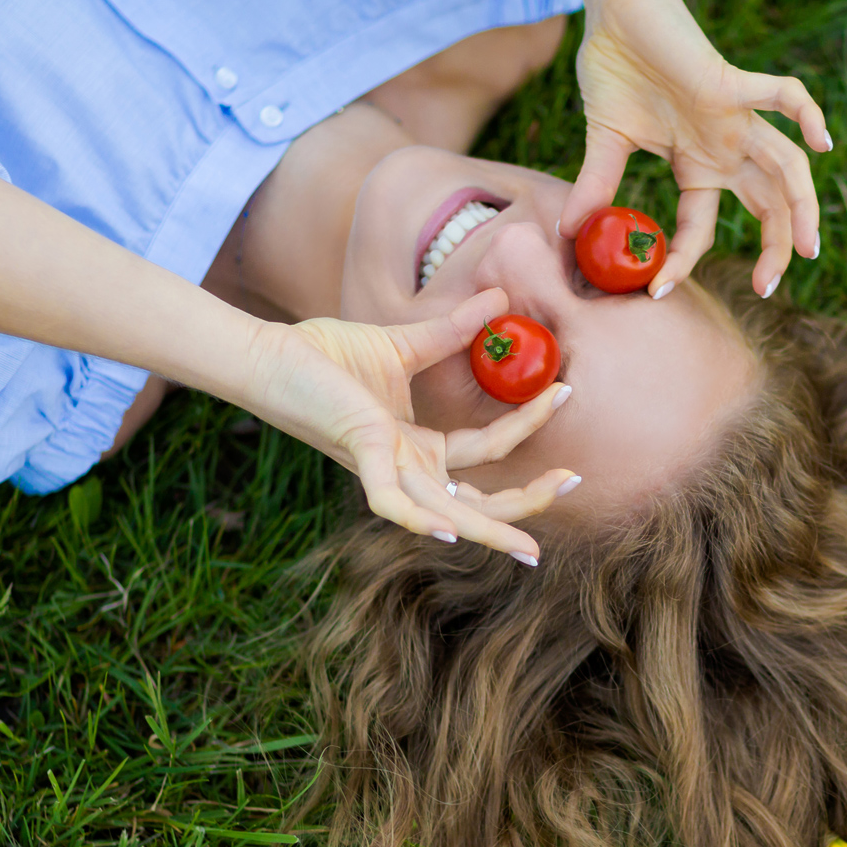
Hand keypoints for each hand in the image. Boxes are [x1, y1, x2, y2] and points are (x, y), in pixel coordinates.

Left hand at [242, 288, 575, 561]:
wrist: (271, 353)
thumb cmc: (325, 354)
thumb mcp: (403, 343)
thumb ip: (451, 332)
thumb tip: (499, 299)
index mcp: (417, 447)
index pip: (486, 451)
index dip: (527, 426)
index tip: (563, 391)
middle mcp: (407, 468)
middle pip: (478, 502)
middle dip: (528, 502)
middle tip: (575, 483)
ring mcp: (386, 467)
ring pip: (446, 515)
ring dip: (490, 532)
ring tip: (531, 547)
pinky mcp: (362, 455)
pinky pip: (391, 502)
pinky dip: (418, 520)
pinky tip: (449, 532)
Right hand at [559, 0, 830, 301]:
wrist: (617, 11)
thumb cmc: (614, 69)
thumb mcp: (603, 140)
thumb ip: (594, 185)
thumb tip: (567, 231)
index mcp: (697, 165)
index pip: (700, 227)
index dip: (682, 260)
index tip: (658, 290)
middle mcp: (725, 148)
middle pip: (767, 206)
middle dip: (776, 248)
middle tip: (770, 287)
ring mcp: (734, 119)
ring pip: (786, 167)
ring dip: (803, 207)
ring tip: (808, 250)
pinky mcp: (731, 84)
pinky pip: (782, 95)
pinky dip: (809, 113)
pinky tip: (824, 143)